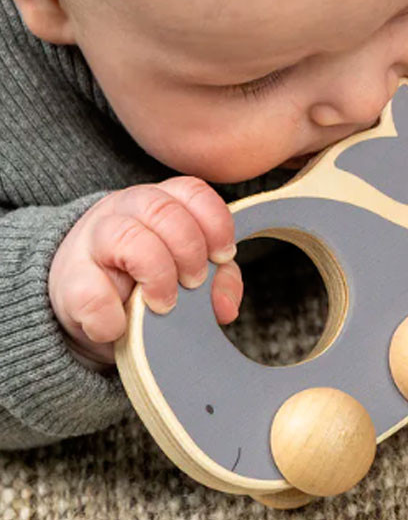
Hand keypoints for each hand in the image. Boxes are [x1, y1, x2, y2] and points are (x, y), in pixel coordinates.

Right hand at [48, 177, 242, 368]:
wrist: (85, 303)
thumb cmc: (146, 278)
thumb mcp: (187, 273)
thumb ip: (217, 282)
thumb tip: (226, 308)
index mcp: (161, 202)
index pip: (192, 192)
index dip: (215, 223)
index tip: (223, 256)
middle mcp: (126, 210)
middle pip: (163, 210)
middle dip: (190, 250)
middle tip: (194, 282)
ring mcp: (92, 240)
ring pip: (127, 236)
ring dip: (157, 274)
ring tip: (164, 305)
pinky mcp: (69, 281)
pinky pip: (91, 293)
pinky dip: (112, 317)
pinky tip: (121, 327)